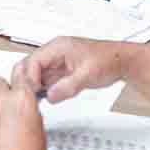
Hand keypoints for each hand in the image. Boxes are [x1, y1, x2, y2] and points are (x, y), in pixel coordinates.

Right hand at [10, 36, 126, 103]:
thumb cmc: (109, 60)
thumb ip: (68, 86)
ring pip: (36, 76)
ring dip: (35, 88)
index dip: (29, 78)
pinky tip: (45, 100)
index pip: (33, 61)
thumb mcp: (88, 74)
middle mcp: (54, 53)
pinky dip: (43, 91)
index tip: (32, 93)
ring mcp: (57, 63)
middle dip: (27, 83)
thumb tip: (50, 96)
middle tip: (29, 99)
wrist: (122, 62)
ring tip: (35, 102)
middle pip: (29, 67)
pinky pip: (46, 82)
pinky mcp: (61, 73)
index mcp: (58, 47)